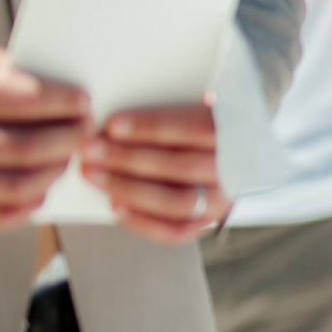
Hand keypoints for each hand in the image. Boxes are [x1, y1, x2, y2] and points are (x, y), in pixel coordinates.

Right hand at [0, 39, 90, 229]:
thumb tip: (49, 79)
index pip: (25, 100)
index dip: (63, 102)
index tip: (84, 101)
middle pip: (30, 147)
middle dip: (70, 138)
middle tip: (88, 129)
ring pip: (21, 184)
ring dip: (56, 171)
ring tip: (68, 156)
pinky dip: (29, 203)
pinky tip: (41, 187)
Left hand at [78, 101, 228, 243]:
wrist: (231, 148)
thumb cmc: (202, 121)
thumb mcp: (199, 101)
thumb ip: (173, 104)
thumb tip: (121, 117)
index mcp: (241, 133)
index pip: (196, 129)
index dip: (153, 128)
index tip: (113, 125)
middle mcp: (237, 171)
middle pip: (180, 167)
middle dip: (128, 158)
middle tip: (90, 149)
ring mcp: (223, 199)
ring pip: (177, 201)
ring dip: (129, 188)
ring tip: (93, 174)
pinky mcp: (207, 221)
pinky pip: (176, 231)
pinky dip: (143, 221)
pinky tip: (114, 205)